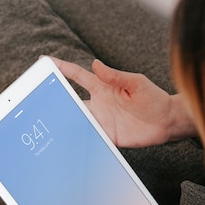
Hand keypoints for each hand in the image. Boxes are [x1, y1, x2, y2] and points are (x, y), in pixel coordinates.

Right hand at [48, 56, 195, 146]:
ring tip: (46, 123)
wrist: (167, 122)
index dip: (62, 69)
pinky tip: (68, 142)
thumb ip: (116, 76)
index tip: (45, 63)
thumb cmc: (153, 98)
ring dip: (64, 122)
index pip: (77, 76)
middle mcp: (98, 104)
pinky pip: (89, 138)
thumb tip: (96, 64)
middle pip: (71, 101)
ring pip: (76, 121)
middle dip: (55, 98)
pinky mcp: (107, 137)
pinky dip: (79, 140)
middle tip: (37, 97)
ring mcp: (101, 121)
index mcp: (103, 87)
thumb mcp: (136, 83)